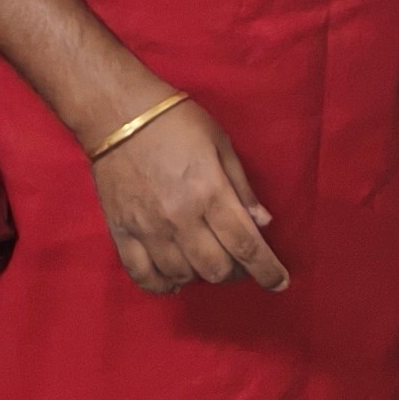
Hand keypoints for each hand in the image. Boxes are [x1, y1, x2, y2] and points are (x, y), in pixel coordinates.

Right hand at [88, 97, 289, 295]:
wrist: (118, 114)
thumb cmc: (176, 122)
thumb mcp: (221, 144)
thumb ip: (241, 187)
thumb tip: (262, 223)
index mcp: (210, 193)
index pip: (246, 245)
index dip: (267, 270)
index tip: (280, 282)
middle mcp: (181, 218)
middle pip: (216, 268)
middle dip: (236, 273)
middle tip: (240, 263)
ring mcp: (149, 230)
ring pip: (183, 275)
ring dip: (202, 276)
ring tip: (208, 262)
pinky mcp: (122, 233)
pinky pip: (143, 276)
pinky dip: (162, 286)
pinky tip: (174, 281)